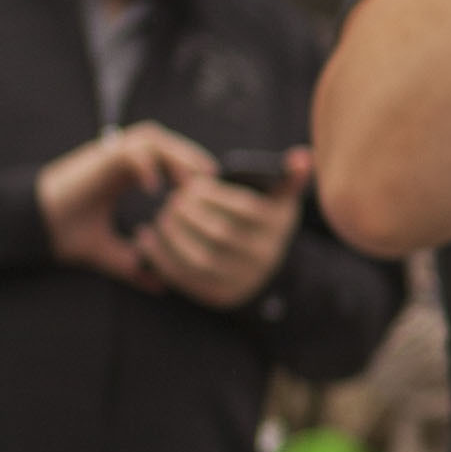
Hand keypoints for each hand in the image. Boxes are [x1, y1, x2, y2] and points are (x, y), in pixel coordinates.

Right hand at [37, 122, 214, 280]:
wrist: (34, 225)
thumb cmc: (65, 234)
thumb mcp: (109, 253)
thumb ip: (134, 264)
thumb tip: (161, 285)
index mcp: (124, 175)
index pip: (166, 158)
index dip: (187, 170)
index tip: (207, 197)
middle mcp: (119, 160)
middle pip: (166, 143)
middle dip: (190, 159)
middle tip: (210, 186)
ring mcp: (108, 156)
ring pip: (153, 138)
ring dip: (175, 156)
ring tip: (188, 184)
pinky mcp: (98, 159)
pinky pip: (131, 151)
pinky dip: (147, 165)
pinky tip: (153, 189)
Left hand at [139, 145, 308, 310]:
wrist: (264, 272)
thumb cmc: (263, 222)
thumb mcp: (280, 200)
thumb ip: (288, 177)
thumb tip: (303, 156)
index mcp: (278, 228)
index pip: (245, 209)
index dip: (213, 194)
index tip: (191, 184)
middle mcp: (264, 257)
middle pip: (221, 234)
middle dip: (189, 213)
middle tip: (173, 200)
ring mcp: (242, 280)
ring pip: (200, 258)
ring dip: (173, 235)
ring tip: (162, 217)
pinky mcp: (219, 295)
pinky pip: (185, 278)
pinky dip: (161, 257)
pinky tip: (147, 238)